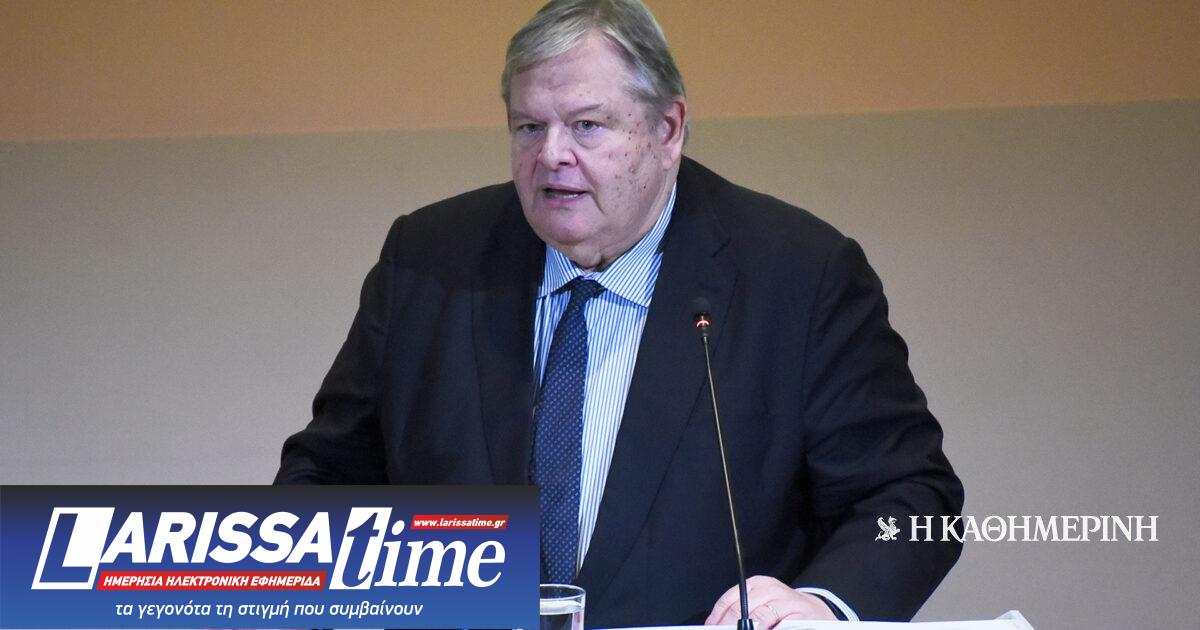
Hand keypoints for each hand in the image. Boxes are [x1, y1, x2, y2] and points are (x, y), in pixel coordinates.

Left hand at [705, 575, 836, 627]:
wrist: (816, 612)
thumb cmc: (782, 611)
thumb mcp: (760, 606)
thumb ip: (740, 614)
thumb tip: (718, 626)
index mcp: (755, 584)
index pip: (729, 599)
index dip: (718, 618)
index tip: (713, 628)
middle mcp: (770, 588)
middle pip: (742, 609)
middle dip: (731, 626)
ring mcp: (786, 600)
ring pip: (760, 617)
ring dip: (749, 628)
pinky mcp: (801, 613)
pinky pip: (781, 625)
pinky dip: (772, 629)